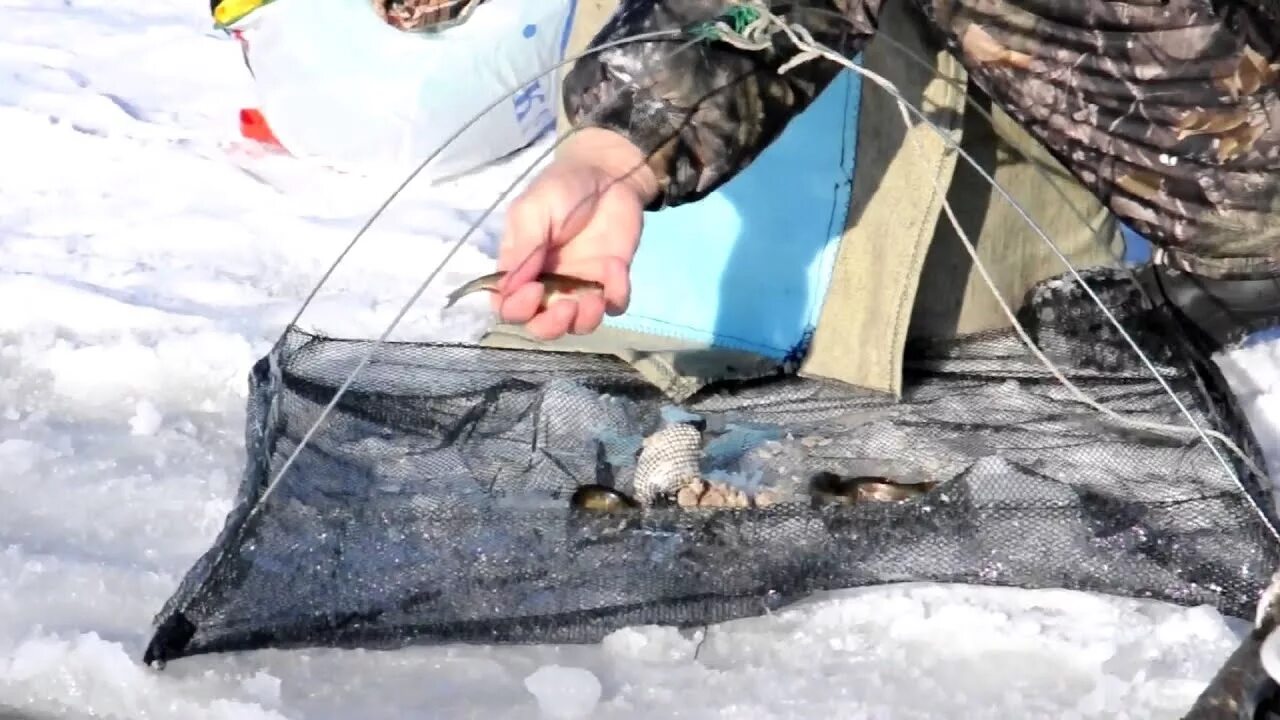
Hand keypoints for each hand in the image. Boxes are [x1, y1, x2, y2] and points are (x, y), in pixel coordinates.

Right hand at [494, 128, 657, 339]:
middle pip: (540, 325)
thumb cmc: (562, 188)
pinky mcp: (612, 282)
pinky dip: (615, 297)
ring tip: (593, 299)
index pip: (508, 305)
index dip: (516, 309)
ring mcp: (580, 285)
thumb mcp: (532, 209)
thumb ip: (522, 246)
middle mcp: (547, 284)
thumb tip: (508, 288)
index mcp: (521, 268)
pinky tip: (616, 271)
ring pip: (577, 325)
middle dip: (550, 326)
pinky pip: (613, 306)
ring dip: (584, 320)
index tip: (533, 291)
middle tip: (566, 307)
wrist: (609, 174)